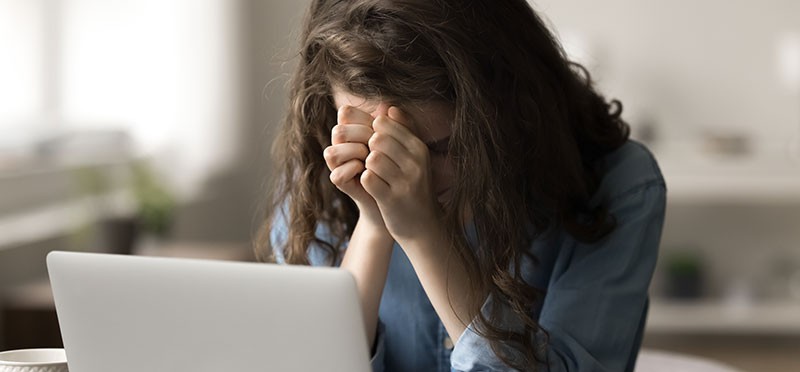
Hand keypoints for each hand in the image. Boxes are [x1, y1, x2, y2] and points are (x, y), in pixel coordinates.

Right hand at [323, 106, 386, 227]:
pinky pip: (336, 175)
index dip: (363, 118)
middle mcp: (341, 145)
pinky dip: (353, 171)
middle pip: (338, 131)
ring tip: (372, 159)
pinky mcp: (340, 182)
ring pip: (332, 152)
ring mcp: (339, 164)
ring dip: (355, 154)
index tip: (381, 127)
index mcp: (352, 129)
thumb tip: (390, 107)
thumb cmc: (397, 163)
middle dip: (361, 136)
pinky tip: (367, 171)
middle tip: (379, 145)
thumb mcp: (401, 142)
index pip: (345, 113)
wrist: (396, 194)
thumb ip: (398, 124)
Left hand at [360, 107, 442, 243]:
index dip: (370, 131)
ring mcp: (405, 182)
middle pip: (376, 139)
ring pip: (371, 158)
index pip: (384, 123)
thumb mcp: (415, 157)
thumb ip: (402, 130)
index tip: (370, 144)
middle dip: (366, 148)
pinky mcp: (392, 200)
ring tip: (372, 173)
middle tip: (368, 160)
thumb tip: (388, 106)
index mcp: (419, 148)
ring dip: (366, 165)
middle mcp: (416, 163)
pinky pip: (367, 179)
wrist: (423, 227)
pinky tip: (372, 186)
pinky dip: (364, 181)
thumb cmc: (414, 187)